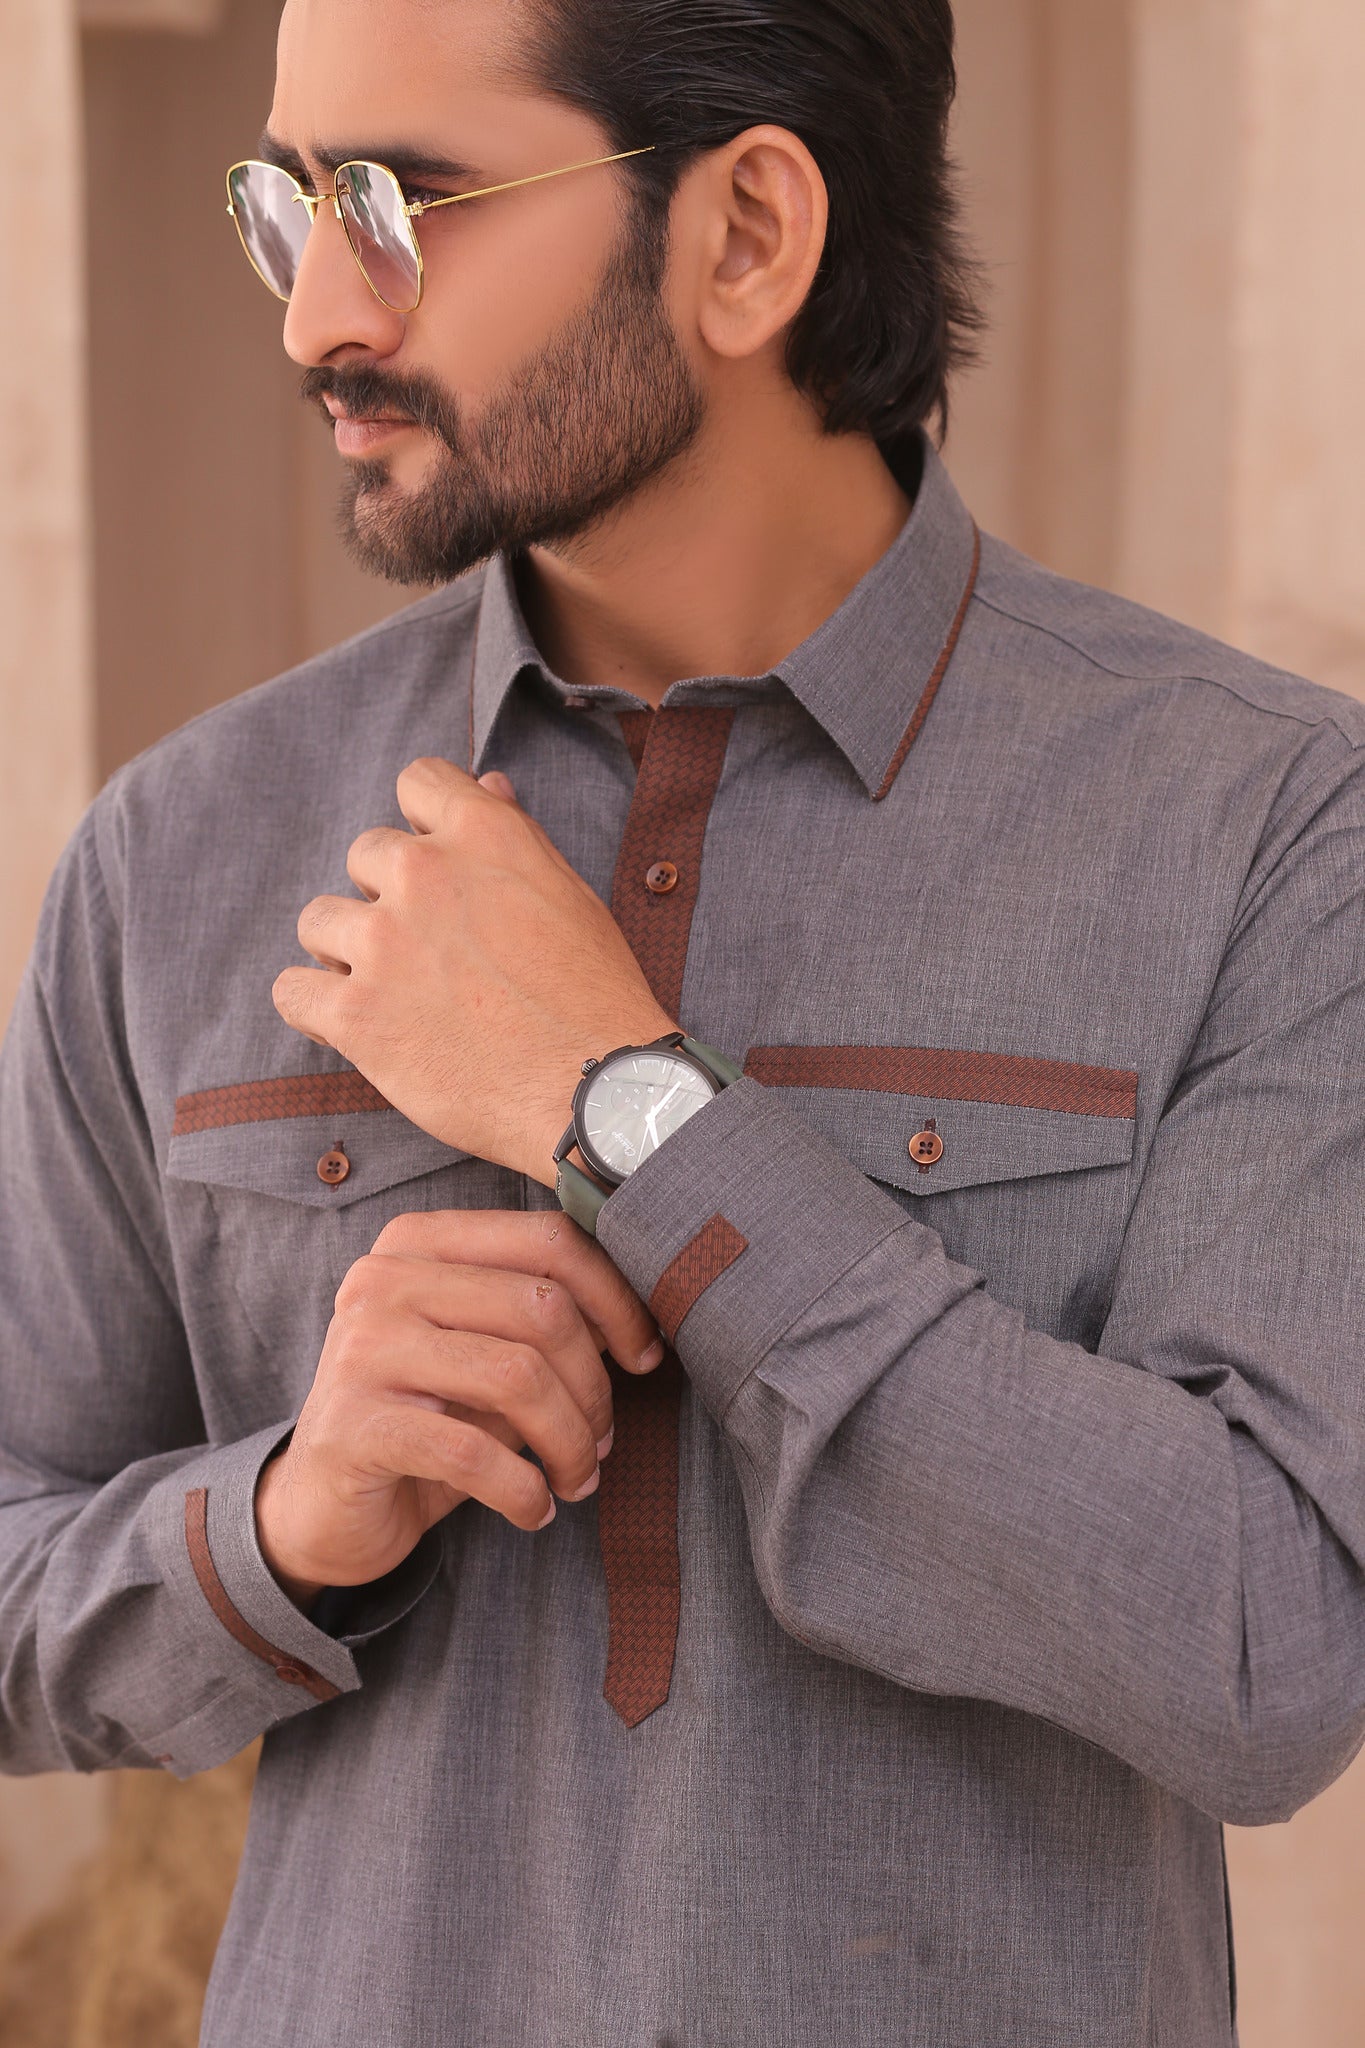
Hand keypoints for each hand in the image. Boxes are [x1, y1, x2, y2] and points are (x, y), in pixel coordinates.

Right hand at [254, 1211, 663, 1609]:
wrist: (322, 1504)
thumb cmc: (424, 1419)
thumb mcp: (485, 1355)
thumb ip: (544, 1323)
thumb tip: (641, 1324)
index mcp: (420, 1242)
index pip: (548, 1240)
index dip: (616, 1299)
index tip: (644, 1356)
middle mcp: (384, 1280)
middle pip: (541, 1308)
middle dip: (593, 1386)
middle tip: (603, 1440)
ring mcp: (361, 1348)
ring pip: (517, 1377)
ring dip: (568, 1442)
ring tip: (577, 1478)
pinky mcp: (352, 1426)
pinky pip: (473, 1452)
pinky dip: (524, 1490)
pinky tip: (534, 1510)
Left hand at [272, 760, 675, 1183]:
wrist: (596, 1089)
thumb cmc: (593, 996)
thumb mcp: (569, 895)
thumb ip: (514, 837)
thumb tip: (486, 785)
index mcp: (484, 834)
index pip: (418, 781)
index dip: (424, 825)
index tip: (439, 867)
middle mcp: (425, 873)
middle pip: (364, 854)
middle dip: (389, 897)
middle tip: (429, 950)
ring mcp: (383, 942)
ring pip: (318, 920)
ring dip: (346, 950)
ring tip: (389, 990)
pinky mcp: (355, 1014)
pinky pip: (292, 990)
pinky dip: (314, 1007)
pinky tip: (353, 1024)